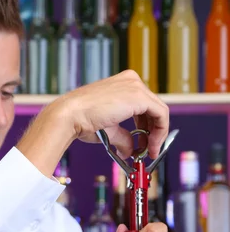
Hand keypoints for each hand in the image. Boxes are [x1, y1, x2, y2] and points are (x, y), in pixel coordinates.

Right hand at [17, 70, 169, 177]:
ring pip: (159, 111)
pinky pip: (161, 114)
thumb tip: (129, 151)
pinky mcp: (139, 96)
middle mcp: (131, 81)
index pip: (144, 105)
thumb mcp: (109, 129)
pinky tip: (151, 145)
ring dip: (157, 134)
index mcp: (122, 84)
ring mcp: (136, 86)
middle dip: (153, 132)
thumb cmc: (81, 119)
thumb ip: (123, 138)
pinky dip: (160, 132)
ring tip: (149, 151)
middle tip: (149, 149)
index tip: (145, 142)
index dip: (148, 127)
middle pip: (153, 108)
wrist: (71, 115)